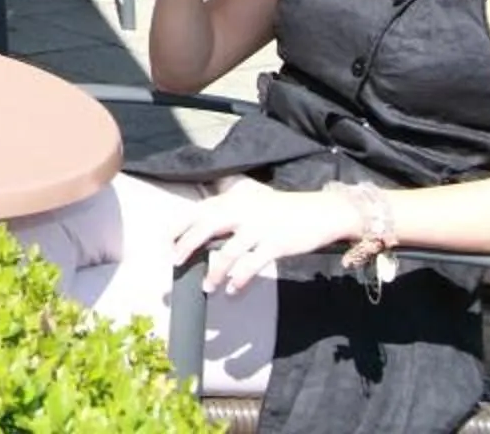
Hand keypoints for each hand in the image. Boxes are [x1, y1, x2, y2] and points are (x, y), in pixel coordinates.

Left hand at [169, 180, 360, 294]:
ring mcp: (259, 227)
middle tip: (175, 262)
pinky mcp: (275, 244)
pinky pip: (251, 265)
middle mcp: (243, 210)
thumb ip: (230, 212)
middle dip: (187, 244)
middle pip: (206, 226)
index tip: (167, 242)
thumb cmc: (284, 210)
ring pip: (227, 252)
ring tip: (207, 286)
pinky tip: (233, 290)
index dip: (181, 226)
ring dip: (215, 273)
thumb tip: (205, 233)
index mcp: (235, 199)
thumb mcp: (253, 201)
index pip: (200, 210)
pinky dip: (239, 280)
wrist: (322, 212)